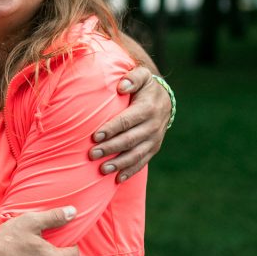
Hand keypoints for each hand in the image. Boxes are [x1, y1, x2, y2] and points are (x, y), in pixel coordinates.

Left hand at [90, 66, 170, 181]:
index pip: (127, 121)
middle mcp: (153, 126)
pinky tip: (117, 179)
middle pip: (129, 140)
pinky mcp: (154, 148)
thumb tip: (121, 86)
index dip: (111, 129)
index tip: (95, 136)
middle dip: (110, 148)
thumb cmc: (145, 87)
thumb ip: (132, 78)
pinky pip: (142, 162)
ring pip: (136, 154)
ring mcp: (154, 139)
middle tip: (92, 154)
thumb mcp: (142, 76)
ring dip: (119, 164)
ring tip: (102, 169)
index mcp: (148, 109)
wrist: (164, 100)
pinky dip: (130, 171)